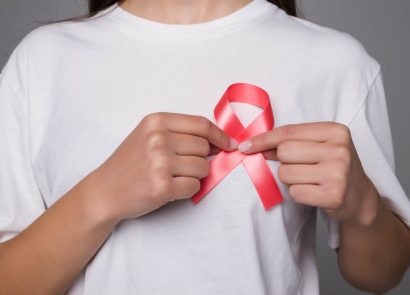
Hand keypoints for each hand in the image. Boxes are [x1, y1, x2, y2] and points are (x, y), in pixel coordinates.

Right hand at [85, 112, 237, 222]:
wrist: (105, 191)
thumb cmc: (129, 164)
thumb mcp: (149, 136)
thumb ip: (180, 133)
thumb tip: (218, 142)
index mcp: (156, 121)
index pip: (202, 125)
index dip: (220, 136)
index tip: (229, 145)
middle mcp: (158, 139)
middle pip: (204, 147)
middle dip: (200, 159)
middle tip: (180, 166)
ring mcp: (159, 162)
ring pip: (203, 167)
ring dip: (194, 176)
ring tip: (172, 177)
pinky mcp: (162, 186)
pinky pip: (195, 186)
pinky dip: (188, 190)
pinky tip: (170, 188)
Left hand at [237, 122, 379, 225]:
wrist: (360, 198)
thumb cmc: (333, 167)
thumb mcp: (319, 146)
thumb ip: (291, 141)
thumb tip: (253, 145)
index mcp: (336, 131)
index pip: (288, 132)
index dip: (263, 139)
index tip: (245, 146)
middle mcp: (339, 149)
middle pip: (284, 152)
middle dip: (284, 162)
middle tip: (301, 168)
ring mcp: (338, 173)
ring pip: (286, 173)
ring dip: (290, 179)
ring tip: (310, 180)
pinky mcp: (334, 195)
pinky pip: (295, 192)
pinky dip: (298, 193)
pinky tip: (314, 192)